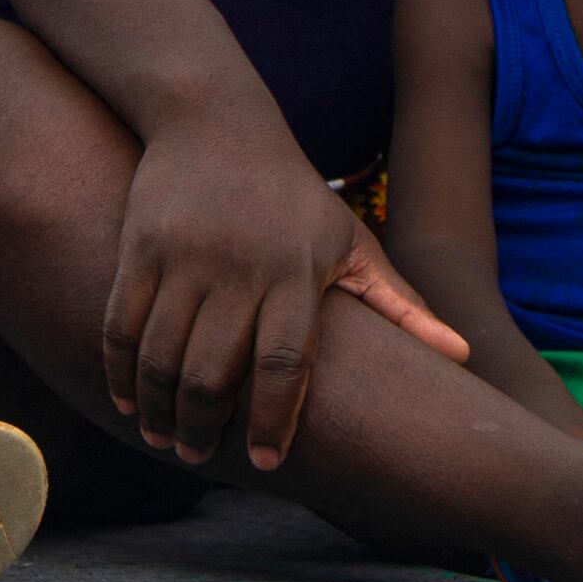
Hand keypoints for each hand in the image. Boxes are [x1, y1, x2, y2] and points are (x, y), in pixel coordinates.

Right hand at [101, 120, 468, 470]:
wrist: (216, 120)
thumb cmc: (293, 194)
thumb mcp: (351, 240)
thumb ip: (400, 304)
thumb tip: (462, 354)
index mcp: (298, 272)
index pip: (285, 364)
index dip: (274, 419)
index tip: (267, 461)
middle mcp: (241, 266)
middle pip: (214, 371)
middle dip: (201, 427)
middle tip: (196, 455)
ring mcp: (186, 256)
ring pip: (163, 355)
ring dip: (157, 409)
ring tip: (162, 438)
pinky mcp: (142, 245)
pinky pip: (123, 322)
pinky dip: (120, 371)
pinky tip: (128, 399)